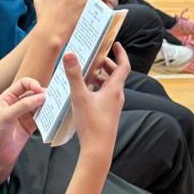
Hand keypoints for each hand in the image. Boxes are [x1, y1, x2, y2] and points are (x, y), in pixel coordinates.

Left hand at [0, 77, 46, 178]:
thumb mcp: (6, 116)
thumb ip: (23, 106)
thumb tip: (41, 97)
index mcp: (7, 98)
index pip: (23, 84)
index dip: (33, 84)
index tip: (40, 90)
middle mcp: (16, 105)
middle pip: (33, 95)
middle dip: (42, 95)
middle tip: (52, 99)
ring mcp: (23, 117)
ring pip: (39, 107)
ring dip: (46, 107)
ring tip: (54, 108)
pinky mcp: (29, 128)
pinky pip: (41, 119)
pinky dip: (47, 118)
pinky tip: (51, 118)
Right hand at [64, 43, 128, 164]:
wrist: (98, 150)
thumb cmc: (91, 124)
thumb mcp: (79, 97)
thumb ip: (74, 75)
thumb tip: (70, 54)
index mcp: (114, 89)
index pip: (123, 66)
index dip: (121, 54)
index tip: (116, 44)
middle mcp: (117, 96)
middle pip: (116, 75)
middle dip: (107, 65)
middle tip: (95, 58)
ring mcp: (113, 106)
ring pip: (110, 86)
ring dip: (101, 77)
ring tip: (87, 73)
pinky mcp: (108, 114)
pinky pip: (105, 96)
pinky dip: (98, 89)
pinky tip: (85, 92)